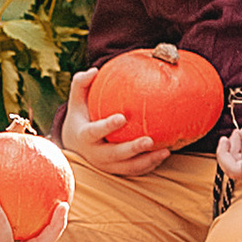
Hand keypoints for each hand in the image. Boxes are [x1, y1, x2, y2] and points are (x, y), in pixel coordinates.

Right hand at [62, 66, 165, 181]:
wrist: (77, 147)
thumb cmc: (80, 118)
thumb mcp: (77, 102)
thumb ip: (81, 84)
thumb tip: (94, 70)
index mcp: (84, 136)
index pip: (94, 132)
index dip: (107, 127)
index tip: (122, 118)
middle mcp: (95, 154)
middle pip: (114, 154)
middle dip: (132, 149)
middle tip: (149, 140)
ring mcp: (106, 165)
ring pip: (128, 167)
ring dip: (147, 161)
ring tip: (165, 151)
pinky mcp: (116, 170)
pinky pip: (134, 171)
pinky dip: (149, 165)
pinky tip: (164, 154)